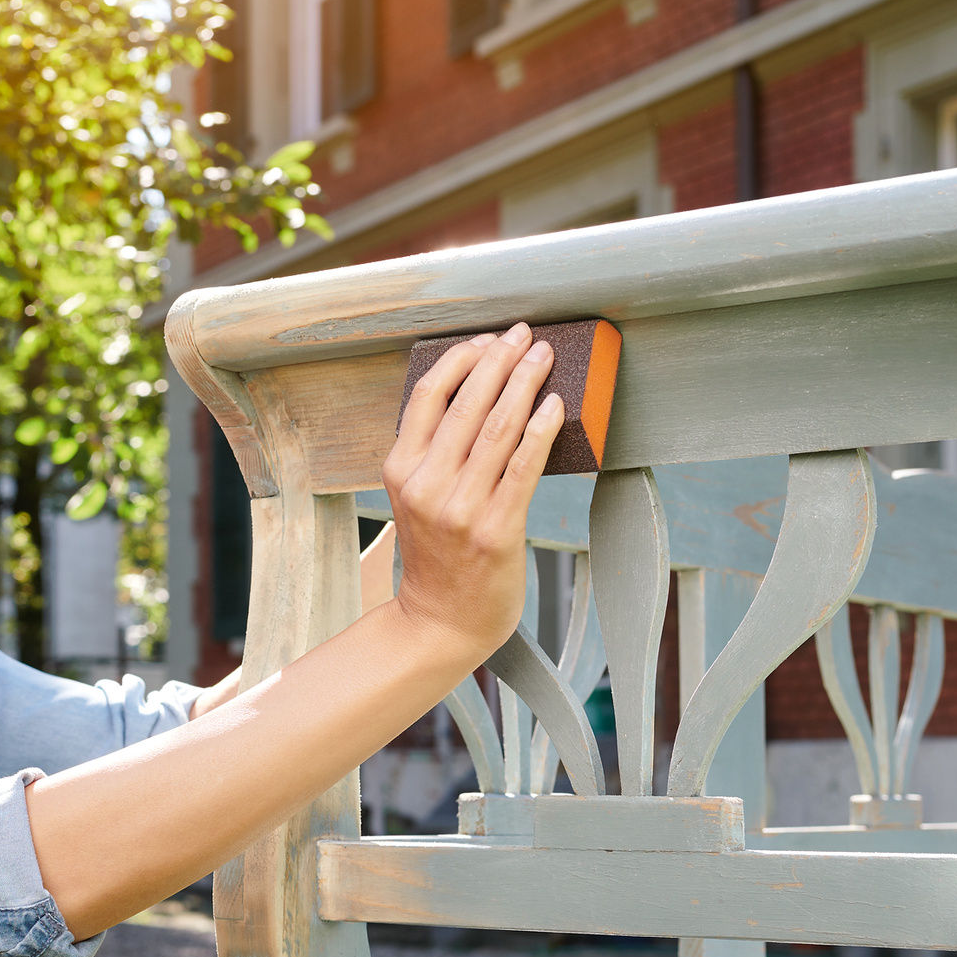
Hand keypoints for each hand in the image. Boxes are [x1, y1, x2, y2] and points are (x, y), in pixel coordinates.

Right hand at [380, 322, 563, 657]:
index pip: (428, 395)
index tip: (488, 340)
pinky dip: (542, 430)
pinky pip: (524, 467)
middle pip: (467, 403)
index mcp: (401, 470)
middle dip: (501, 360)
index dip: (462, 358)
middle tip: (525, 335)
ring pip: (498, 428)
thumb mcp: (416, 497)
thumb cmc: (436, 556)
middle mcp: (427, 486)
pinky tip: (555, 405)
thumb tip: (480, 395)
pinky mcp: (497, 529)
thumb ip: (433, 453)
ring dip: (526, 383)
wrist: (441, 621)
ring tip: (545, 357)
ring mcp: (461, 508)